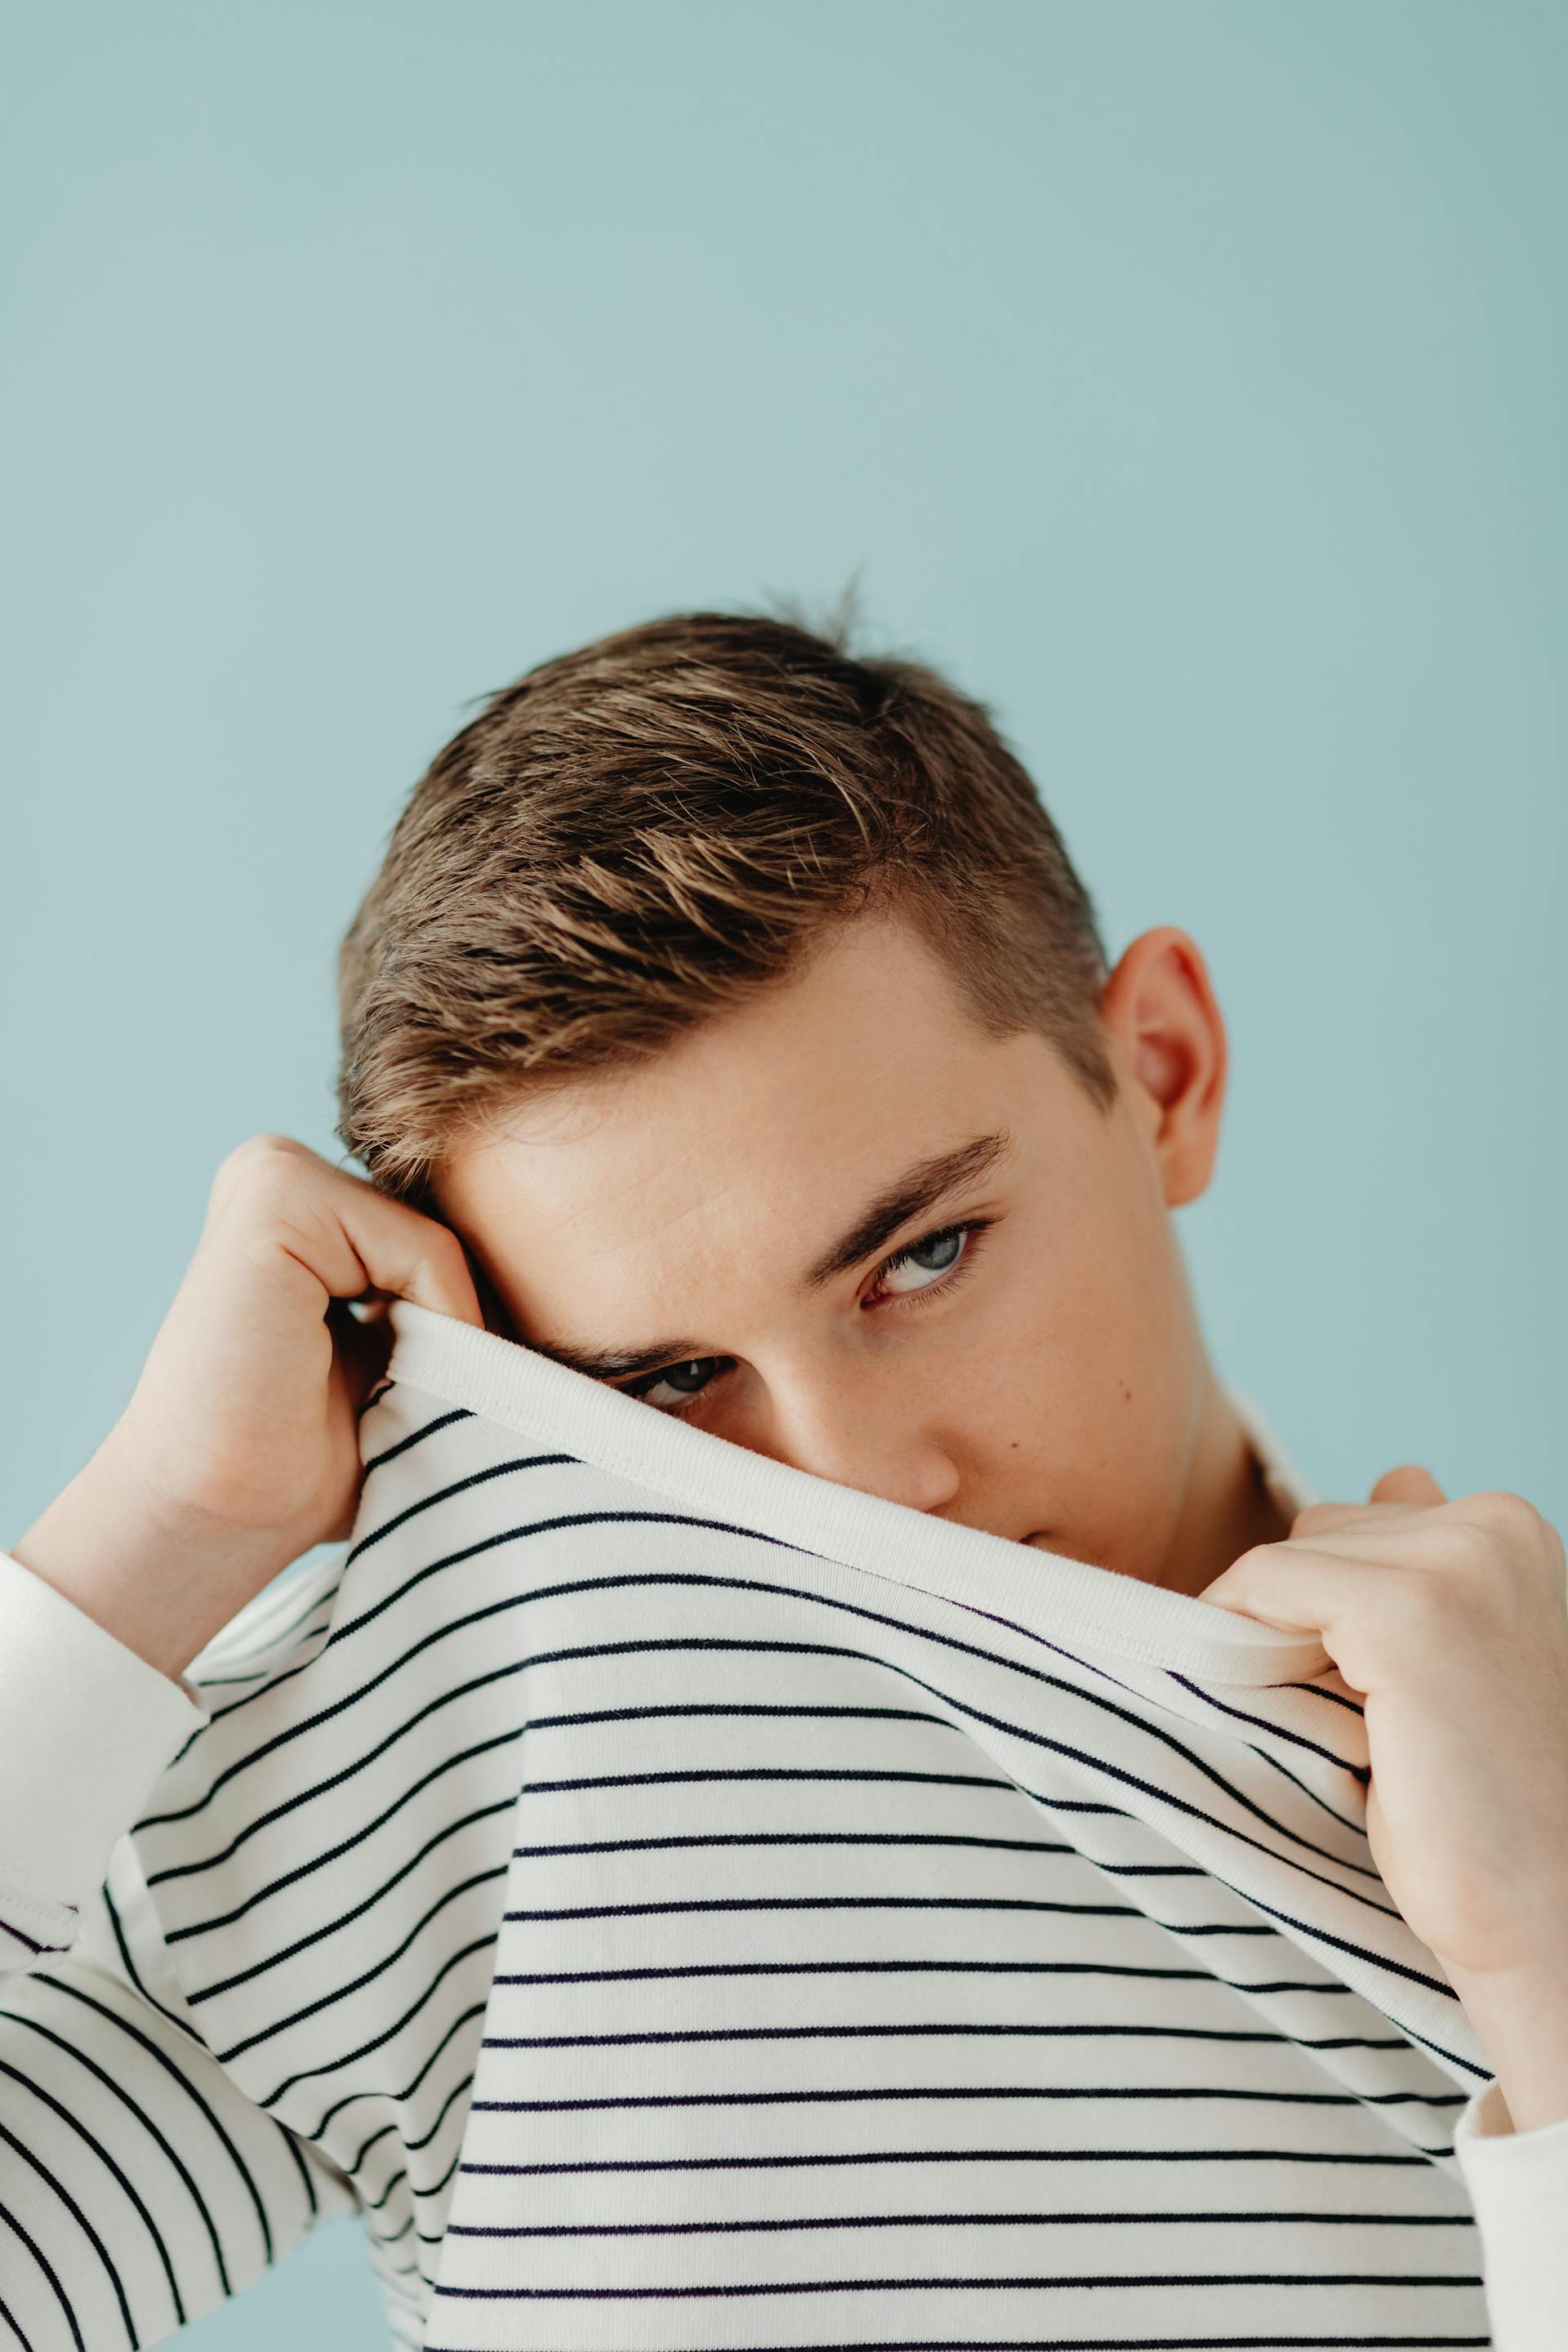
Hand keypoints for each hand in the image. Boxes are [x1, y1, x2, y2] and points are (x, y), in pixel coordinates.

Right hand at [10, 1135, 486, 1679]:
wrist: (221, 1518)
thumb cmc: (307, 1465)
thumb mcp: (403, 1368)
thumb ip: (451, 1314)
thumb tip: (576, 1292)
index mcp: (304, 1209)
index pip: (441, 1236)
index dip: (466, 1324)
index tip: (436, 1394)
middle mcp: (280, 1174)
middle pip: (449, 1233)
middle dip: (466, 1324)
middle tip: (424, 1405)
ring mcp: (272, 1172)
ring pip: (443, 1243)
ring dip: (451, 1335)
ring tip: (394, 1402)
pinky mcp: (276, 1192)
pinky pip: (426, 1248)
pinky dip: (439, 1321)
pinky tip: (386, 1381)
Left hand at [1195, 1467, 1567, 1989]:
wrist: (1544, 1918)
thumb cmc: (1490, 1805)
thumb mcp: (1460, 1655)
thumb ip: (1423, 1564)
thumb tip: (1391, 1480)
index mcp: (1507, 1528)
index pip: (1359, 1521)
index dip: (1326, 1610)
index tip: (1344, 1691)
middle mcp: (1492, 1524)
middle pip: (1316, 1534)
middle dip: (1301, 1622)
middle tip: (1348, 1724)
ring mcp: (1455, 1560)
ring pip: (1282, 1561)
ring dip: (1273, 1640)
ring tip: (1341, 1731)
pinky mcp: (1407, 1609)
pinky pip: (1259, 1584)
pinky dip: (1235, 1640)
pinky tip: (1277, 1712)